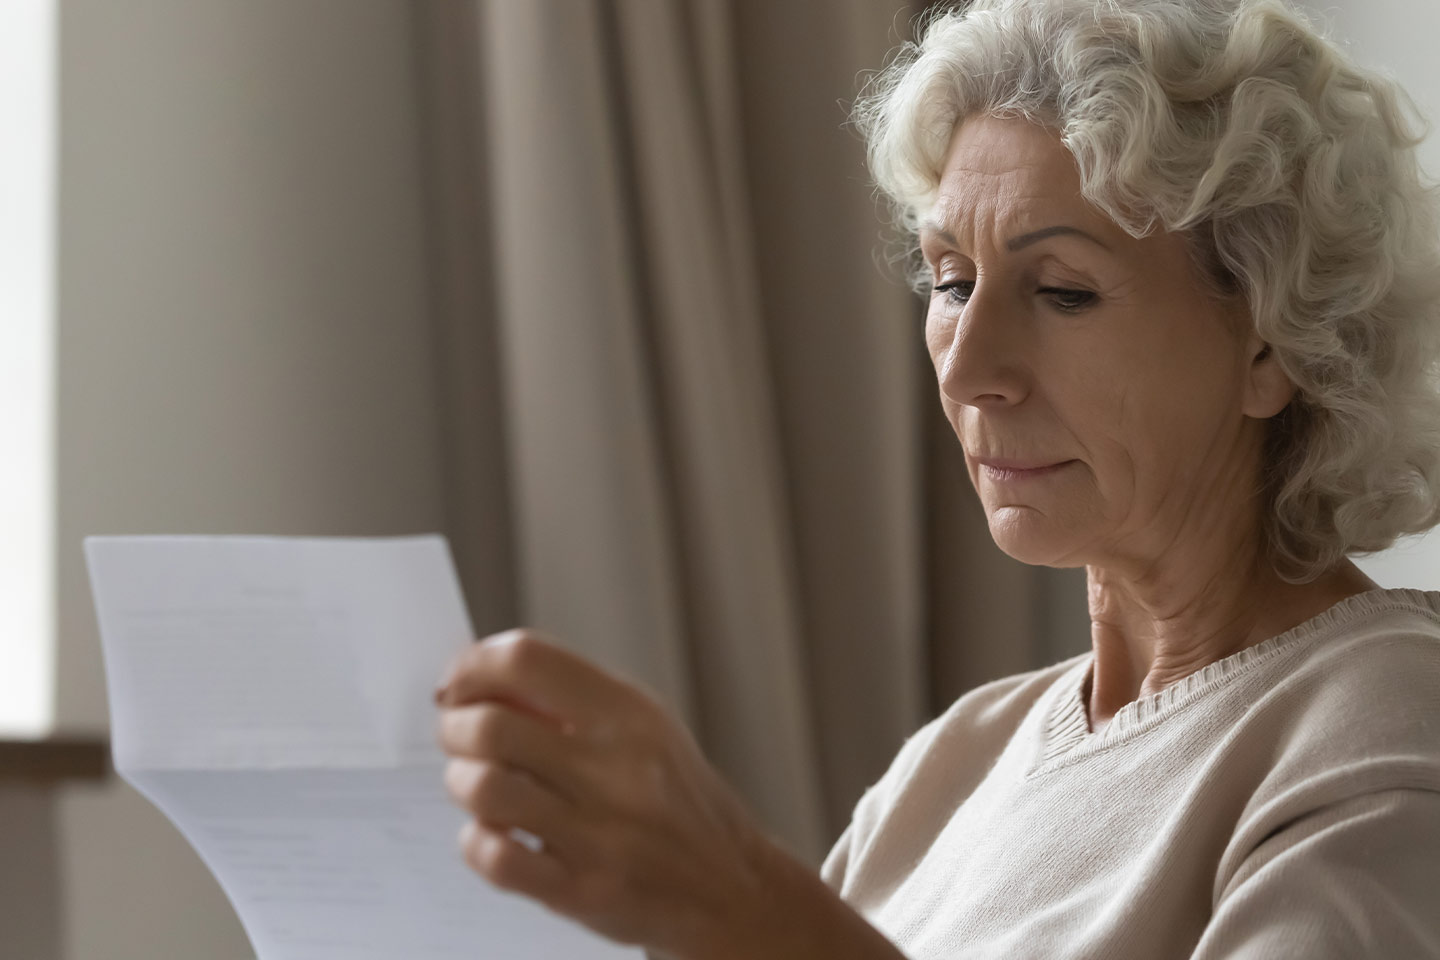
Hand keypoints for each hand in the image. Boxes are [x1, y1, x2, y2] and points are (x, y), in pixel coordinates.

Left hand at [434, 628, 782, 957]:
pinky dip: (477, 841)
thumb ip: (573, 702)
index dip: (473, 666)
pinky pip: (495, 857)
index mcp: (631, 715)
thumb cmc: (679, 804)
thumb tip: (484, 683)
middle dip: (454, 728)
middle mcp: (619, 768)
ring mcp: (602, 833)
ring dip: (461, 783)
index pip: (526, 659)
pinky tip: (498, 835)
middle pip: (490, 724)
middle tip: (458, 736)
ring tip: (477, 786)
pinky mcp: (584, 892)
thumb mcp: (646, 730)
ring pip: (483, 788)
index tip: (460, 684)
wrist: (734, 889)